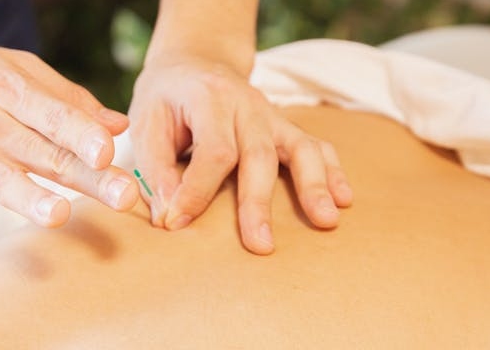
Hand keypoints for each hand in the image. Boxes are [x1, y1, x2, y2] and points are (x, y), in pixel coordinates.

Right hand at [0, 38, 138, 262]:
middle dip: (85, 175)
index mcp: (9, 90)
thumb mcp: (9, 67)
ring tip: (57, 215)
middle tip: (124, 195)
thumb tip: (118, 125)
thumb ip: (64, 97)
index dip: (82, 132)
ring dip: (28, 198)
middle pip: (43, 153)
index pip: (53, 114)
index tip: (110, 150)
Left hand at [128, 57, 352, 253]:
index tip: (178, 222)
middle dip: (258, 202)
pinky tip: (343, 198)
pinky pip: (316, 145)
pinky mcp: (285, 127)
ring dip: (314, 185)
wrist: (194, 63)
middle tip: (261, 245)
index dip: (197, 190)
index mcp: (209, 98)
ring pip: (300, 148)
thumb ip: (155, 169)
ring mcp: (272, 115)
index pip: (213, 150)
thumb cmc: (166, 99)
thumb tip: (169, 215)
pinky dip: (332, 171)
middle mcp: (247, 105)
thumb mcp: (145, 123)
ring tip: (326, 221)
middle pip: (259, 154)